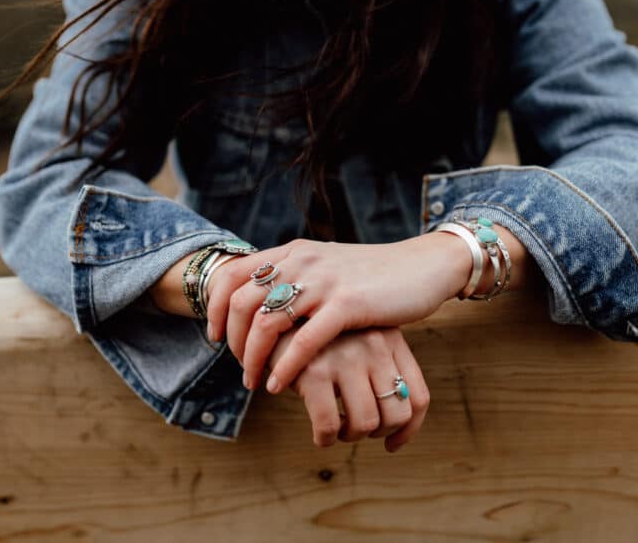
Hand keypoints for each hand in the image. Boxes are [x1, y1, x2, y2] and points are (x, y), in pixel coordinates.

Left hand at [205, 233, 471, 392]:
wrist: (422, 267)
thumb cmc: (373, 275)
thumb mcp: (326, 266)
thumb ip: (296, 276)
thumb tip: (262, 301)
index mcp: (293, 252)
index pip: (233, 274)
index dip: (214, 307)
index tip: (214, 337)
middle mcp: (302, 262)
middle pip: (242, 302)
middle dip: (231, 341)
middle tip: (238, 367)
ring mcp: (324, 283)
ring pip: (267, 324)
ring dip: (252, 359)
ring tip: (254, 382)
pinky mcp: (348, 305)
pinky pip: (304, 342)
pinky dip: (285, 368)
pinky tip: (280, 386)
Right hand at [269, 326, 429, 451]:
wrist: (276, 310)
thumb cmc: (321, 335)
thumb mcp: (359, 339)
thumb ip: (381, 369)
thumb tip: (399, 429)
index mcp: (391, 340)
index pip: (418, 398)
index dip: (408, 430)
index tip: (392, 444)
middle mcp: (374, 346)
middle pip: (397, 415)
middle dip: (377, 433)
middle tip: (355, 430)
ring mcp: (346, 358)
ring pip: (366, 424)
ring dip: (350, 436)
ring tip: (336, 428)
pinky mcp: (314, 371)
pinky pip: (329, 425)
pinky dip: (325, 438)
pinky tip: (319, 433)